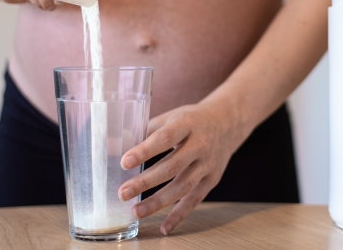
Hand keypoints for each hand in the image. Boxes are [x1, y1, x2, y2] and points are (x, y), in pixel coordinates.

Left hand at [118, 99, 249, 234]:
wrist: (228, 122)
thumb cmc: (192, 120)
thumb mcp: (173, 116)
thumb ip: (147, 131)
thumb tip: (114, 147)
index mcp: (187, 124)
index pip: (165, 138)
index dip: (145, 151)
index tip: (124, 162)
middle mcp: (200, 144)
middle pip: (172, 166)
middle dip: (145, 182)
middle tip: (123, 193)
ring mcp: (208, 164)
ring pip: (182, 187)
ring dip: (158, 202)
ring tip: (135, 212)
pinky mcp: (212, 179)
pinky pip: (194, 199)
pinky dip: (179, 215)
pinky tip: (164, 227)